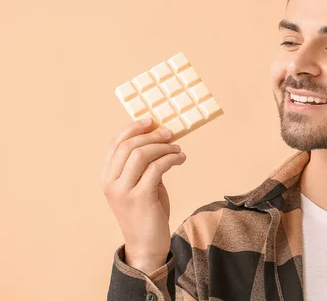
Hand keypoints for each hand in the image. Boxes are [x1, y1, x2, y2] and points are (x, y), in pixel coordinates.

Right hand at [100, 118, 186, 271]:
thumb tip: (158, 137)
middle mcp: (110, 182)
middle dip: (152, 135)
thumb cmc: (146, 211)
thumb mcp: (139, 184)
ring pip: (142, 154)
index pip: (116, 143)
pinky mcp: (140, 198)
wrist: (147, 244)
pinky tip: (180, 159)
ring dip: (164, 147)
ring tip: (177, 149)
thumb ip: (142, 164)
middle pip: (129, 145)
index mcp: (106, 176)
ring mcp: (123, 191)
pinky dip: (171, 159)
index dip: (133, 128)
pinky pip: (157, 168)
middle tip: (171, 134)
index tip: (152, 120)